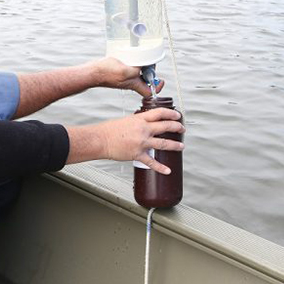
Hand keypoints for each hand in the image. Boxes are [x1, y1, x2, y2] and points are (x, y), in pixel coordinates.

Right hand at [66, 108, 183, 173]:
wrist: (101, 140)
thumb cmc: (110, 130)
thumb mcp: (127, 120)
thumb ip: (139, 121)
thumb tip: (147, 122)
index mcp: (140, 119)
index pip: (160, 113)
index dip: (171, 113)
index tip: (177, 115)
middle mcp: (143, 130)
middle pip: (165, 126)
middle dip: (176, 127)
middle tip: (182, 129)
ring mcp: (141, 142)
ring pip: (163, 144)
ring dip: (174, 145)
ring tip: (181, 146)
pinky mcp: (137, 154)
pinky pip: (151, 162)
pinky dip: (161, 167)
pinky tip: (167, 170)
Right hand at [91, 57, 163, 97]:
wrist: (93, 72)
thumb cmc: (106, 73)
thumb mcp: (125, 71)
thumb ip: (136, 70)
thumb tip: (143, 67)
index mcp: (134, 85)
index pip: (149, 92)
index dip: (157, 88)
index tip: (160, 80)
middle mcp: (131, 82)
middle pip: (146, 81)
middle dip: (151, 73)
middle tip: (151, 64)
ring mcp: (125, 77)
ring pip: (139, 74)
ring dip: (143, 66)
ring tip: (144, 58)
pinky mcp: (120, 71)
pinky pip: (132, 68)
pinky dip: (135, 62)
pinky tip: (132, 55)